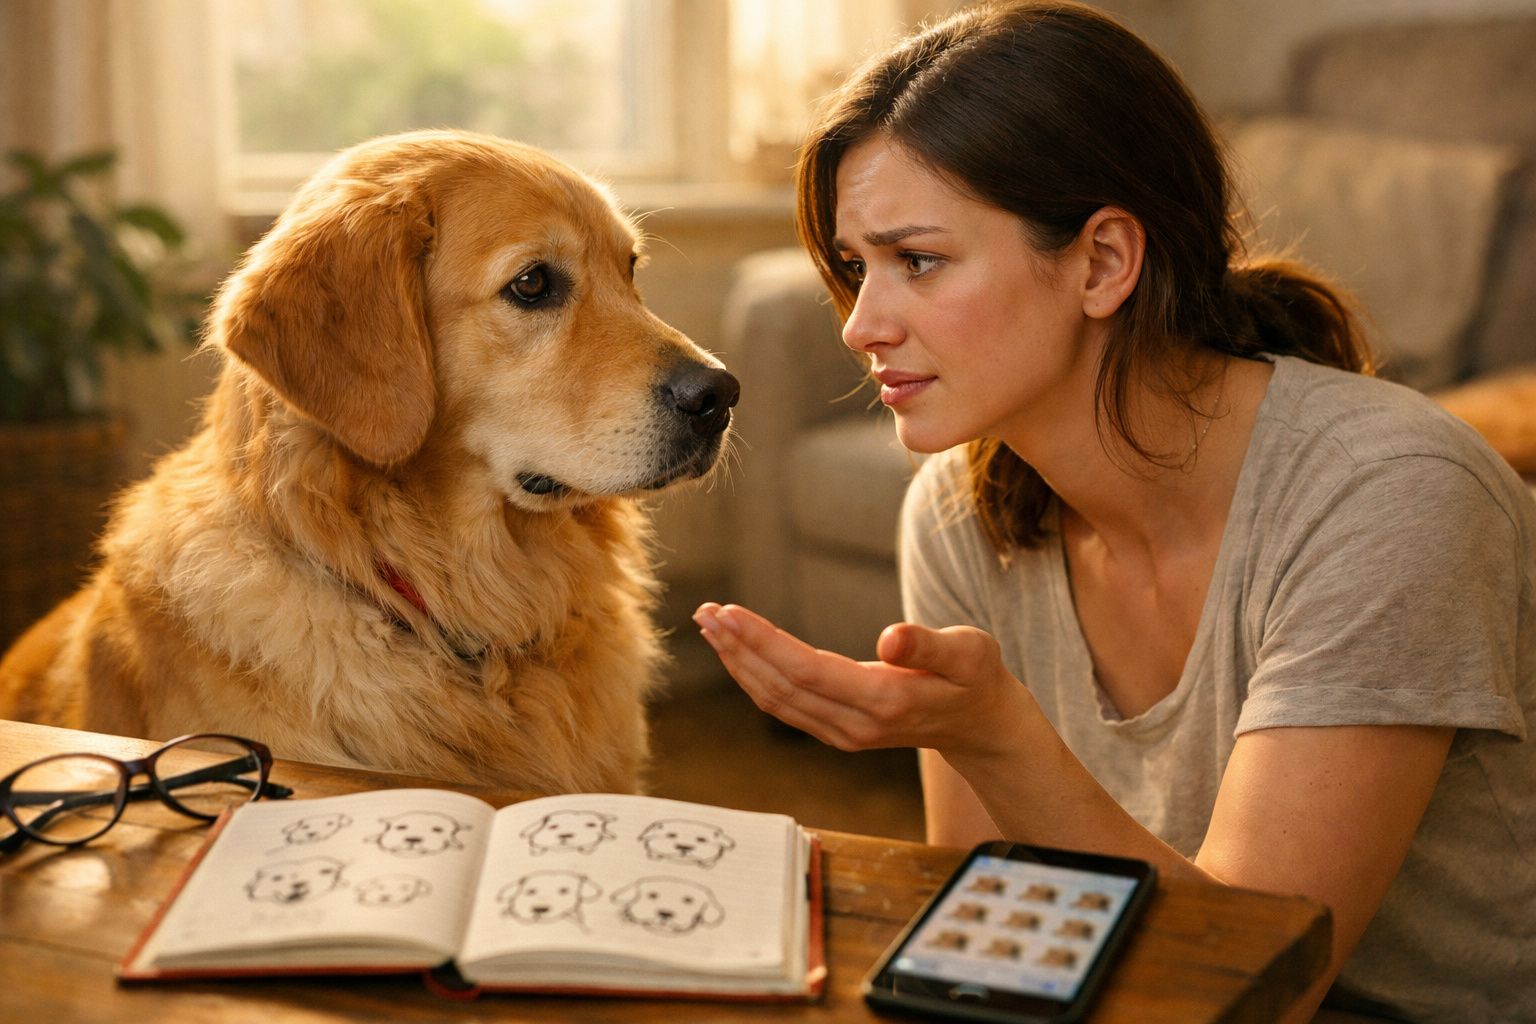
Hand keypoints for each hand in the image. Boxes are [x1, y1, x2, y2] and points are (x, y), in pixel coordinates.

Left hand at [692, 602, 1027, 758]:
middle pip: (780, 687)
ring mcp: (842, 733)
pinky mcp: (835, 730)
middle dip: (738, 649)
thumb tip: (891, 639)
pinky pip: (783, 705)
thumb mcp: (970, 653)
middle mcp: (855, 725)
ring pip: (775, 700)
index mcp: (884, 702)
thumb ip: (929, 647)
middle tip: (705, 612)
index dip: (763, 642)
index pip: (807, 671)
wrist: (981, 725)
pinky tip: (736, 650)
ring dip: (738, 662)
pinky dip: (753, 676)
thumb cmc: (976, 678)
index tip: (729, 612)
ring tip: (708, 624)